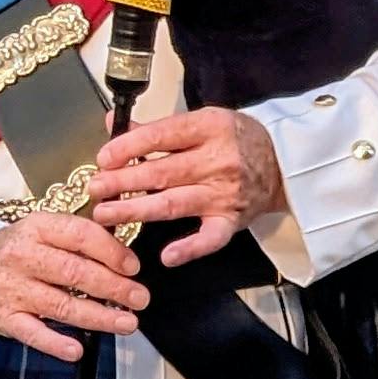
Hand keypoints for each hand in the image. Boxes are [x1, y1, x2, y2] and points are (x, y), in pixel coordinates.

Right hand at [0, 210, 149, 366]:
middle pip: (75, 272)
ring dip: (99, 317)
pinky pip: (33, 334)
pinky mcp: (5, 318)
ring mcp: (12, 289)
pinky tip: (77, 350)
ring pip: (61, 306)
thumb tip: (125, 254)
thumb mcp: (43, 231)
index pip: (80, 235)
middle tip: (140, 298)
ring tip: (127, 323)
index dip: (111, 252)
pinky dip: (56, 343)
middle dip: (113, 287)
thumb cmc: (19, 251)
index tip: (133, 267)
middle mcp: (22, 257)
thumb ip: (78, 239)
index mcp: (37, 228)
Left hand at [90, 108, 285, 267]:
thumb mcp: (201, 121)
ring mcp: (225, 193)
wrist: (282, 163)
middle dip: (123, 181)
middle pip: (162, 172)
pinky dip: (190, 249)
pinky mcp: (231, 221)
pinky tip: (167, 256)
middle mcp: (217, 160)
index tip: (103, 158)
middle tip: (95, 188)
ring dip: (136, 210)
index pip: (162, 136)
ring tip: (106, 214)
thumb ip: (157, 126)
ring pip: (174, 204)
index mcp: (209, 128)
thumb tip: (113, 122)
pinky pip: (210, 239)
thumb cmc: (235, 140)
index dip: (129, 147)